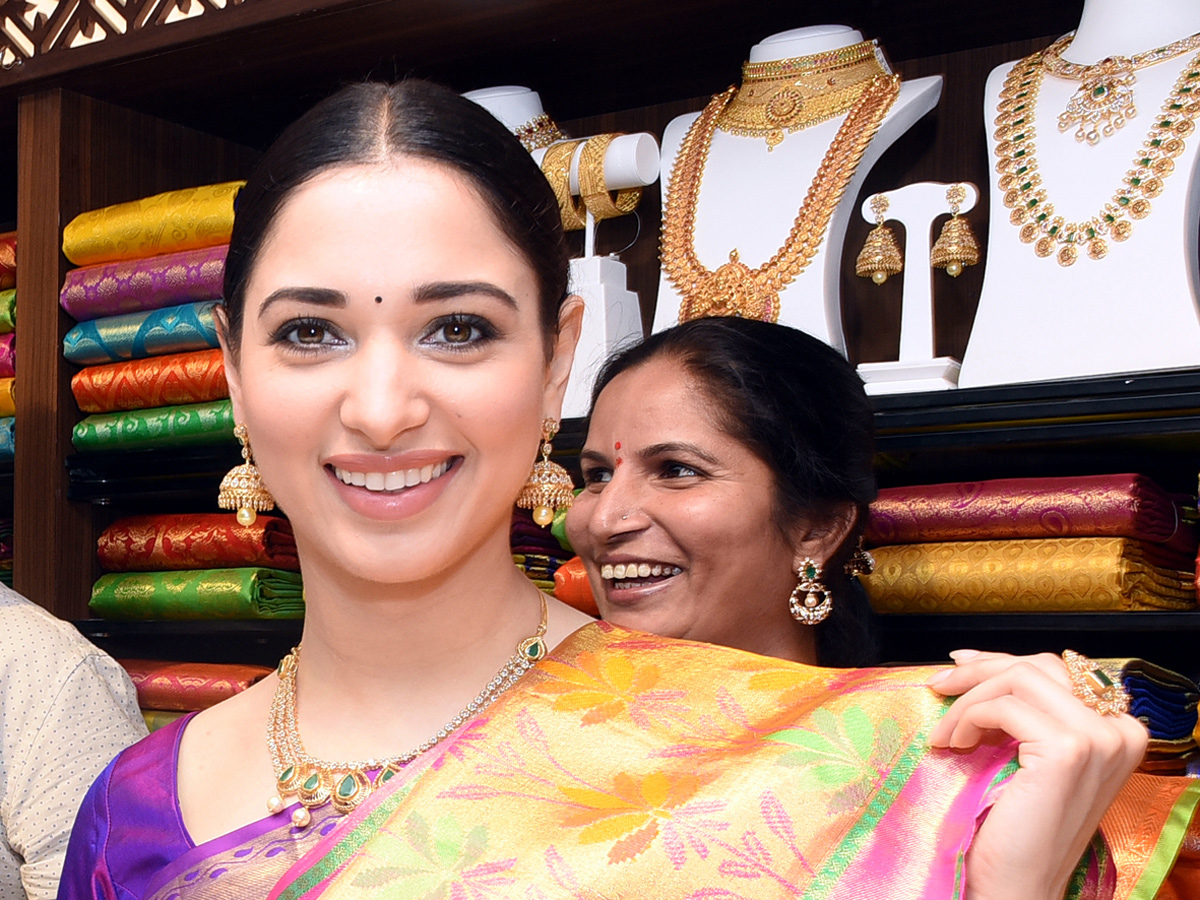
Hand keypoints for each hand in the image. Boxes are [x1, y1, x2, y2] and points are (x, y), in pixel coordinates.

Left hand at [927, 650, 1147, 899]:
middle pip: (1037, 666)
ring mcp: (1100, 739)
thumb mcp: (1026, 754)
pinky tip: (953, 745)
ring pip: (1018, 678)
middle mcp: (1119, 732)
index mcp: (1117, 732)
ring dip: (968, 700)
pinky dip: (968, 718)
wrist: (1017, 885)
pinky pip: (1004, 707)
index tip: (956, 665)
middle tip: (937, 686)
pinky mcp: (1069, 749)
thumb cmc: (1016, 827)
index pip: (1052, 670)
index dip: (998, 662)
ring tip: (945, 733)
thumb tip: (969, 661)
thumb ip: (1021, 711)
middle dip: (979, 670)